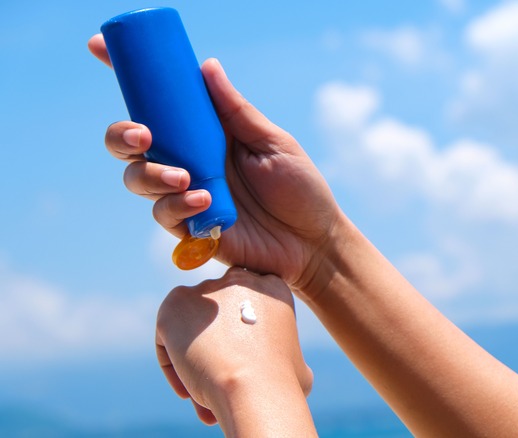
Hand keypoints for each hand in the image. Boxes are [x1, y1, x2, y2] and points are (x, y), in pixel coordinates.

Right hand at [89, 35, 343, 295]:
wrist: (314, 242)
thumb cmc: (300, 188)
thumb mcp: (274, 144)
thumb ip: (238, 112)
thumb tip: (206, 66)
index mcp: (206, 133)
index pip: (159, 102)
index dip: (126, 75)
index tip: (98, 47)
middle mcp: (189, 161)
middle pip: (131, 143)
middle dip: (123, 135)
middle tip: (143, 136)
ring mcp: (186, 194)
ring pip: (138, 179)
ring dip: (151, 175)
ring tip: (183, 178)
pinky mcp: (190, 228)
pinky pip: (164, 215)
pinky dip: (177, 206)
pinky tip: (202, 201)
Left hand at [156, 267, 313, 433]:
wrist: (252, 382)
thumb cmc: (281, 379)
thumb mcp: (298, 363)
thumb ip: (286, 354)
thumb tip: (290, 368)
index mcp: (272, 287)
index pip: (250, 303)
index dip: (244, 337)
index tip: (245, 364)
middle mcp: (237, 279)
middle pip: (219, 316)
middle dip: (217, 346)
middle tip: (223, 381)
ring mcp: (204, 289)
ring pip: (193, 329)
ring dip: (195, 360)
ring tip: (204, 395)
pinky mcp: (174, 303)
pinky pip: (168, 340)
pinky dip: (174, 367)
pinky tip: (189, 391)